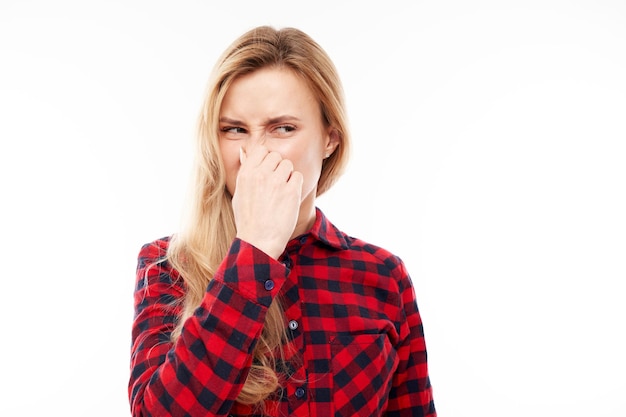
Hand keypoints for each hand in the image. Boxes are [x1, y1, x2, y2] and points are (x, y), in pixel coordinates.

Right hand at [232, 143, 302, 258]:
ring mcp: (276, 182)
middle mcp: (260, 174)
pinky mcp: (291, 192)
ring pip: (288, 165)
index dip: (266, 159)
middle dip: (277, 167)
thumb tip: (244, 152)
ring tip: (282, 192)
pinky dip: (296, 185)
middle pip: (276, 156)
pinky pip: (298, 176)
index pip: (261, 150)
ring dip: (287, 176)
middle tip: (276, 184)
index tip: (267, 171)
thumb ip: (245, 172)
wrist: (259, 241)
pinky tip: (289, 198)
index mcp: (245, 174)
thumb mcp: (239, 194)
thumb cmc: (248, 220)